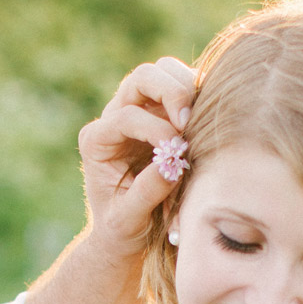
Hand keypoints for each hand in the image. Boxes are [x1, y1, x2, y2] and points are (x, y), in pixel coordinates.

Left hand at [78, 57, 197, 262]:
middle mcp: (113, 117)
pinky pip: (181, 85)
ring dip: (185, 86)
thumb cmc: (123, 229)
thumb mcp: (128, 220)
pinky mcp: (162, 112)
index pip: (127, 116)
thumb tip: (173, 164)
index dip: (155, 130)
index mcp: (96, 141)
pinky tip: (205, 118)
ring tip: (197, 119)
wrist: (125, 231)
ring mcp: (138, 109)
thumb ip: (146, 193)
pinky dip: (197, 93)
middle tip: (188, 120)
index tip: (178, 153)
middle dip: (170, 91)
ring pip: (162, 71)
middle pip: (142, 77)